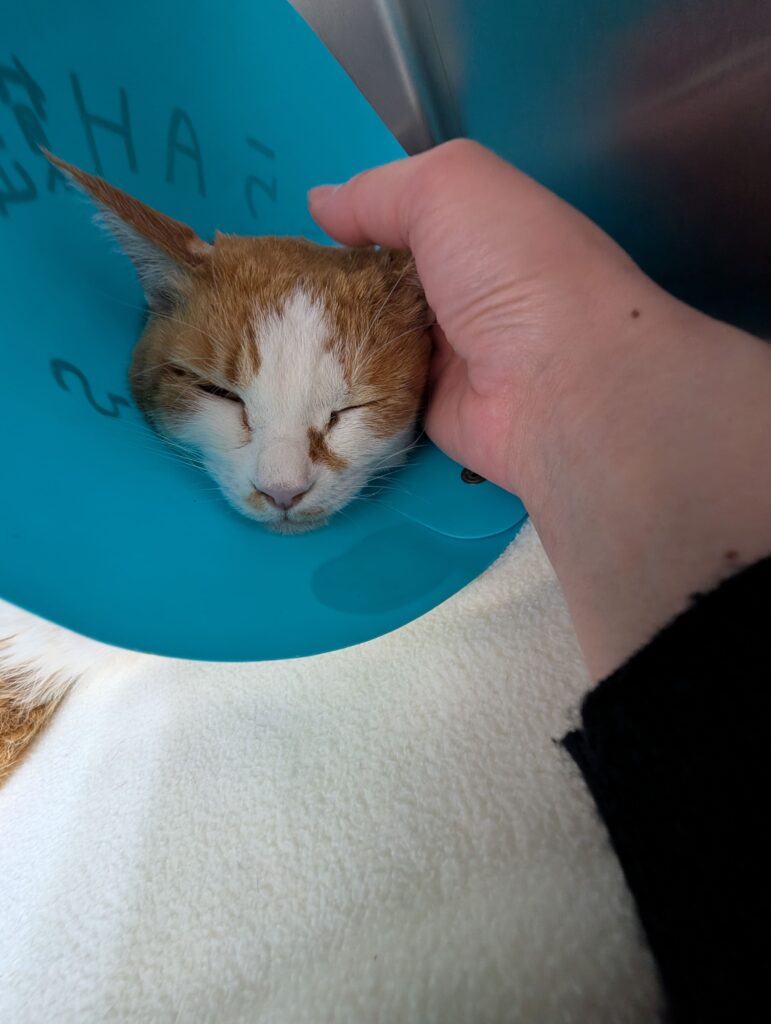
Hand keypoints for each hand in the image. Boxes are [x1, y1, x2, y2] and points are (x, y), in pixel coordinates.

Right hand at [310, 141, 770, 677]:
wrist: (561, 384)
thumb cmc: (514, 269)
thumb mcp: (450, 186)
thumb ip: (380, 189)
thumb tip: (321, 203)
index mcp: (479, 234)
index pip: (401, 223)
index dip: (351, 225)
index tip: (295, 235)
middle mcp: (465, 296)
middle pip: (378, 287)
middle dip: (327, 287)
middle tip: (267, 289)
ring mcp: (447, 360)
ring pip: (367, 343)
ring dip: (324, 340)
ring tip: (261, 333)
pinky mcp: (428, 415)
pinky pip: (370, 396)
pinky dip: (337, 389)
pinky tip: (290, 380)